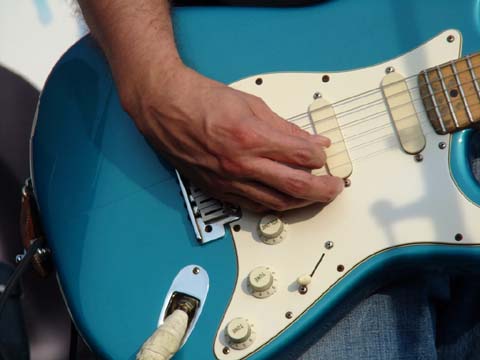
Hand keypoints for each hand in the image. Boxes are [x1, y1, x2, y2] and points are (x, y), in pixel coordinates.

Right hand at [119, 64, 343, 211]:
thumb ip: (284, 127)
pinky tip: (284, 199)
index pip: (301, 155)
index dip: (320, 157)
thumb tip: (310, 141)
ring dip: (301, 201)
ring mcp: (228, 181)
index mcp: (251, 137)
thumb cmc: (202, 100)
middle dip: (323, 189)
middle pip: (295, 187)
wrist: (164, 108)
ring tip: (314, 194)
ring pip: (276, 202)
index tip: (325, 154)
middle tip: (335, 187)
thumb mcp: (250, 104)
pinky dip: (274, 204)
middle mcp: (241, 164)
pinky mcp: (217, 190)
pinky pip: (252, 206)